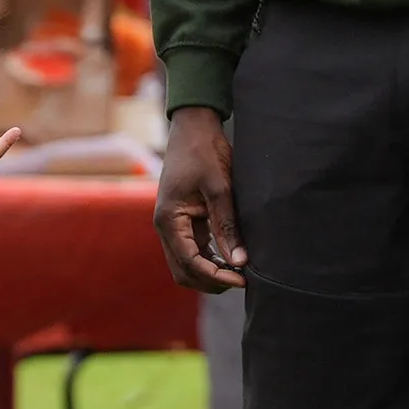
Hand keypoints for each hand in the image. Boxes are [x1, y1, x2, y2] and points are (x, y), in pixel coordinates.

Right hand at [156, 107, 245, 292]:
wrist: (194, 127)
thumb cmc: (204, 151)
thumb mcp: (219, 187)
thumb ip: (227, 226)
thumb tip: (239, 261)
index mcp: (169, 219)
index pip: (190, 263)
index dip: (216, 276)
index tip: (242, 279)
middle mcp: (166, 227)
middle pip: (184, 272)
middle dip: (211, 281)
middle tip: (242, 280)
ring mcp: (173, 225)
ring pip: (187, 264)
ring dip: (210, 272)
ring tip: (239, 271)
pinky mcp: (183, 220)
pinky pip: (193, 249)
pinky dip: (210, 259)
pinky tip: (232, 257)